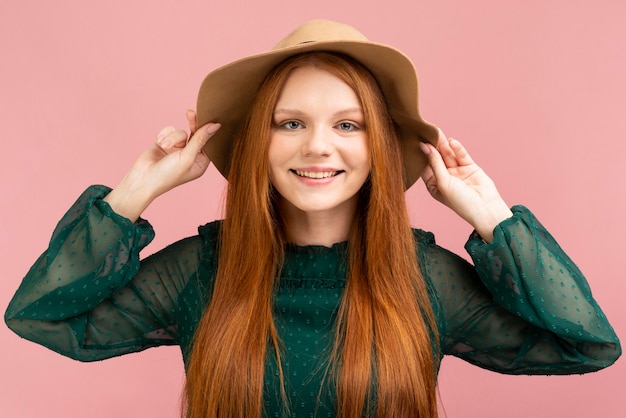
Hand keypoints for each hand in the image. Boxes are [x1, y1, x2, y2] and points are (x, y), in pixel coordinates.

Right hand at [104, 110, 220, 220]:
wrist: (142, 179)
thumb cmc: (167, 174)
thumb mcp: (187, 156)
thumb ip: (200, 139)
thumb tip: (216, 126)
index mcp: (200, 163)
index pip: (209, 143)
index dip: (208, 131)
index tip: (209, 117)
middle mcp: (190, 156)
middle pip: (196, 134)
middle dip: (192, 125)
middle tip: (190, 112)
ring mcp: (177, 150)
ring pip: (181, 132)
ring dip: (172, 137)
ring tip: (164, 145)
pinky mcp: (165, 144)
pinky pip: (169, 131)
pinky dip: (164, 135)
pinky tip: (159, 143)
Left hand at [419, 129, 511, 241]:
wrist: (485, 208)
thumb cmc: (460, 201)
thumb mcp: (443, 182)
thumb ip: (435, 163)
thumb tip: (425, 147)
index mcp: (434, 185)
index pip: (425, 167)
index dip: (421, 155)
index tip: (415, 142)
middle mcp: (444, 177)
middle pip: (436, 158)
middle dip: (433, 147)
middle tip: (427, 132)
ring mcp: (457, 172)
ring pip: (448, 155)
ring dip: (444, 145)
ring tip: (437, 133)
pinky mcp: (469, 167)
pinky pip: (461, 155)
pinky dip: (457, 149)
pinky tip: (451, 142)